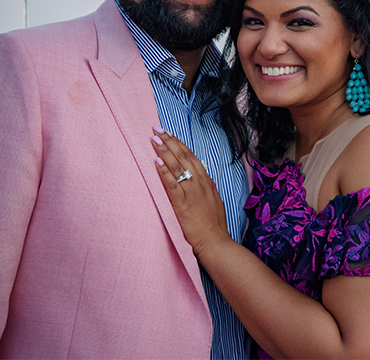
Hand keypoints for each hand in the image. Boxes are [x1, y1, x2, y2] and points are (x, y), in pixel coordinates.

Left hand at [151, 126, 231, 256]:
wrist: (215, 240)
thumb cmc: (214, 224)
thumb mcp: (214, 200)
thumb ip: (206, 187)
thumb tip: (200, 177)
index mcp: (207, 181)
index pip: (192, 157)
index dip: (180, 144)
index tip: (170, 134)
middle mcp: (200, 183)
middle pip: (183, 157)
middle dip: (170, 141)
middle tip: (158, 129)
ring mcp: (192, 192)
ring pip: (177, 166)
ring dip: (165, 151)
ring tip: (154, 139)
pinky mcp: (182, 203)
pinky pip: (172, 184)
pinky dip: (164, 171)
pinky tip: (156, 161)